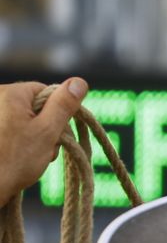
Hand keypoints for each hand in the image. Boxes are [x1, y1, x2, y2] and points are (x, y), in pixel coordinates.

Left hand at [0, 80, 88, 204]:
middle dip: (46, 127)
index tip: (59, 132)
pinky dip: (21, 141)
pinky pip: (11, 129)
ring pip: (24, 119)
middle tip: (47, 148)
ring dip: (35, 136)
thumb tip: (79, 82)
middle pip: (34, 106)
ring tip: (33, 155)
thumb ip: (63, 105)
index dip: (58, 112)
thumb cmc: (15, 160)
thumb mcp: (47, 131)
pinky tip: (21, 157)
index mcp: (10, 94)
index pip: (45, 91)